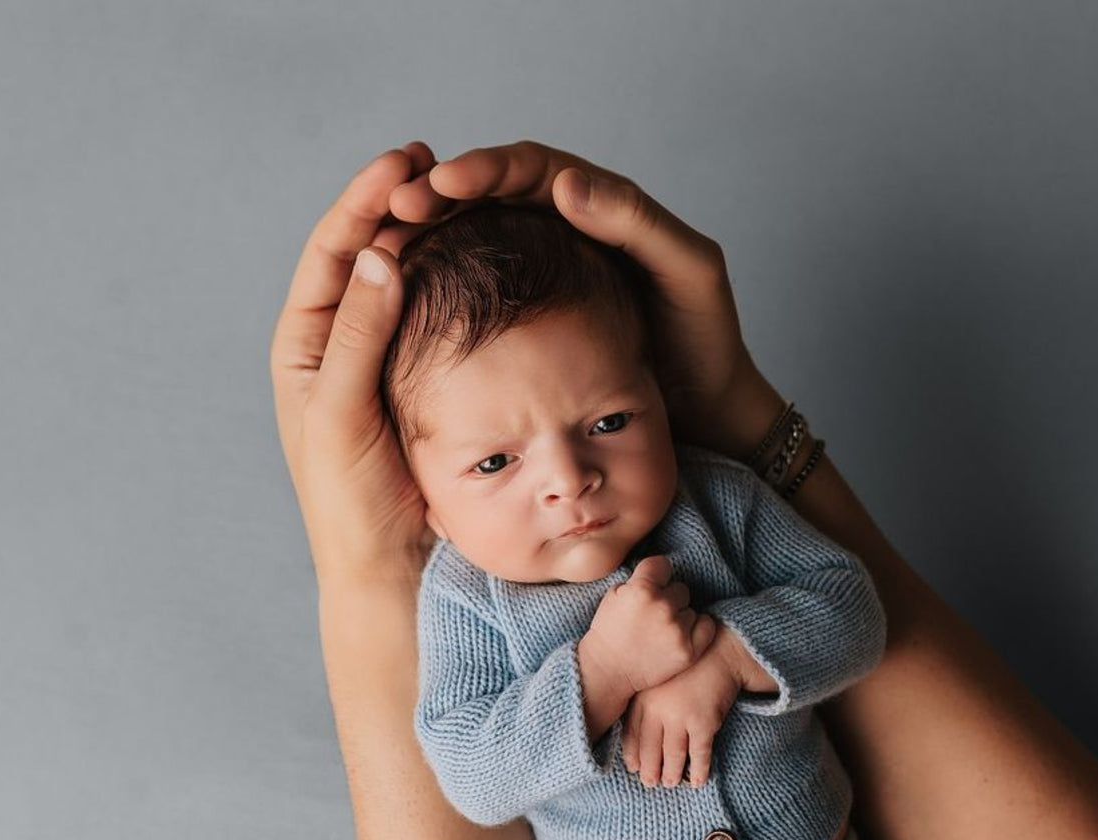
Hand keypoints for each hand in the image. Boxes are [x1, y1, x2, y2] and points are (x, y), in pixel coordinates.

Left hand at [269, 142, 448, 585]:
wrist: (393, 572)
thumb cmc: (353, 504)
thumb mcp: (345, 414)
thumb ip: (360, 337)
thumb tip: (383, 253)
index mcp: (307, 347)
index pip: (333, 255)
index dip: (364, 202)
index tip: (404, 160)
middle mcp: (344, 345)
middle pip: (371, 254)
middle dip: (402, 206)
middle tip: (441, 164)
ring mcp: (391, 362)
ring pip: (412, 282)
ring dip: (436, 236)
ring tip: (468, 194)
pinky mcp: (432, 384)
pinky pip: (446, 319)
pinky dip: (463, 283)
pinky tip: (490, 255)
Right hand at [383, 139, 782, 457]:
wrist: (709, 412)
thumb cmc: (705, 341)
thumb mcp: (687, 272)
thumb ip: (636, 222)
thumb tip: (564, 183)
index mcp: (600, 205)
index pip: (530, 170)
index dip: (485, 169)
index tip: (443, 180)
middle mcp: (563, 230)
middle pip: (489, 196)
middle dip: (440, 195)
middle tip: (399, 206)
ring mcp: (540, 277)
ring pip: (474, 239)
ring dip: (432, 237)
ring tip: (388, 243)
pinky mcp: (527, 324)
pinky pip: (478, 292)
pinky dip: (441, 285)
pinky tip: (409, 297)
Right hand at [580, 556, 716, 697]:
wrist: (608, 671)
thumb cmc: (609, 632)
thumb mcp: (614, 595)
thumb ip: (639, 580)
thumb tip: (660, 572)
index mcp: (642, 590)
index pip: (663, 565)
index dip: (656, 575)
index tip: (651, 587)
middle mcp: (663, 607)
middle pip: (680, 589)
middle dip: (668, 599)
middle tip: (653, 615)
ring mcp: (677, 630)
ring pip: (690, 610)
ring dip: (679, 617)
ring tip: (660, 631)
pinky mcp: (689, 651)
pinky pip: (706, 626)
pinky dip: (696, 629)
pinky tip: (680, 635)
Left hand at [621, 638, 740, 788]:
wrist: (721, 652)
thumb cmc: (689, 664)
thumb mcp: (658, 676)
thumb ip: (645, 700)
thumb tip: (637, 730)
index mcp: (643, 697)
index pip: (632, 734)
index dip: (633, 754)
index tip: (633, 767)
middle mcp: (658, 709)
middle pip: (649, 748)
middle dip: (649, 770)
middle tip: (650, 783)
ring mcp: (680, 717)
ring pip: (672, 755)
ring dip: (671, 773)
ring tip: (670, 783)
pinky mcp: (703, 723)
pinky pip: (699, 754)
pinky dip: (698, 770)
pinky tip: (697, 781)